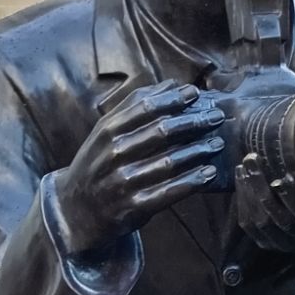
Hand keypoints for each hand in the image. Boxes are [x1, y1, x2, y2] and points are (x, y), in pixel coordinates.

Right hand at [50, 83, 225, 256]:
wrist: (76, 210)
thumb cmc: (99, 163)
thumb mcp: (107, 133)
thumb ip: (135, 107)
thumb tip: (170, 84)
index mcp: (107, 131)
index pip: (145, 107)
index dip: (174, 99)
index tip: (196, 94)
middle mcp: (113, 154)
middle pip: (161, 132)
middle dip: (194, 122)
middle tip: (217, 116)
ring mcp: (123, 182)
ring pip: (169, 162)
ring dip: (198, 151)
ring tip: (218, 144)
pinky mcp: (134, 207)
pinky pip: (169, 192)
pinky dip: (192, 182)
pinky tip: (209, 173)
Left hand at [236, 152, 294, 267]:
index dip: (293, 196)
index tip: (285, 175)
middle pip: (276, 217)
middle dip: (261, 186)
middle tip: (251, 159)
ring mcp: (283, 245)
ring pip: (260, 221)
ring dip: (248, 192)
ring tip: (243, 167)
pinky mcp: (268, 244)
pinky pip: (249, 225)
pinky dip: (243, 202)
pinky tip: (241, 180)